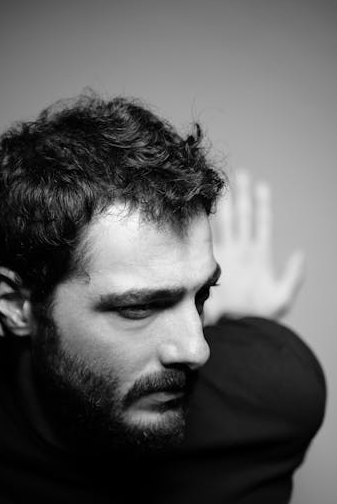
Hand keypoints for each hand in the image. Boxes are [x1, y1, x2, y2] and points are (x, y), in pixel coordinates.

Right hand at [204, 170, 304, 324]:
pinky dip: (208, 224)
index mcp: (259, 257)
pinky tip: (204, 210)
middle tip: (240, 174)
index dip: (262, 205)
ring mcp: (226, 257)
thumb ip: (292, 275)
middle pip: (242, 218)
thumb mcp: (282, 297)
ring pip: (226, 224)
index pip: (261, 224)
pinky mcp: (212, 264)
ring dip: (226, 205)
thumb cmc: (258, 318)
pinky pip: (210, 239)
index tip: (261, 185)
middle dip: (241, 196)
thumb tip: (299, 253)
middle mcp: (242, 253)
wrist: (234, 329)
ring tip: (224, 184)